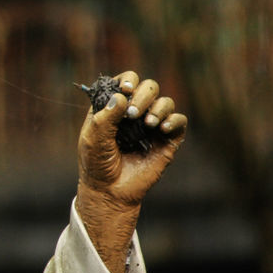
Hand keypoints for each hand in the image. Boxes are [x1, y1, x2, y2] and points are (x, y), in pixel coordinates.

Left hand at [77, 70, 185, 272]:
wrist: (110, 191)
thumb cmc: (97, 163)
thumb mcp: (93, 138)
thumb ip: (105, 116)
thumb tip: (121, 96)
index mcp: (115, 107)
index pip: (126, 81)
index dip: (128, 80)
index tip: (125, 89)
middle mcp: (135, 112)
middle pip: (149, 87)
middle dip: (143, 95)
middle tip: (132, 114)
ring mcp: (152, 126)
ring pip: (165, 101)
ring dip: (158, 107)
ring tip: (149, 124)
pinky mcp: (167, 141)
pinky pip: (179, 121)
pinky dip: (173, 120)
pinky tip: (161, 129)